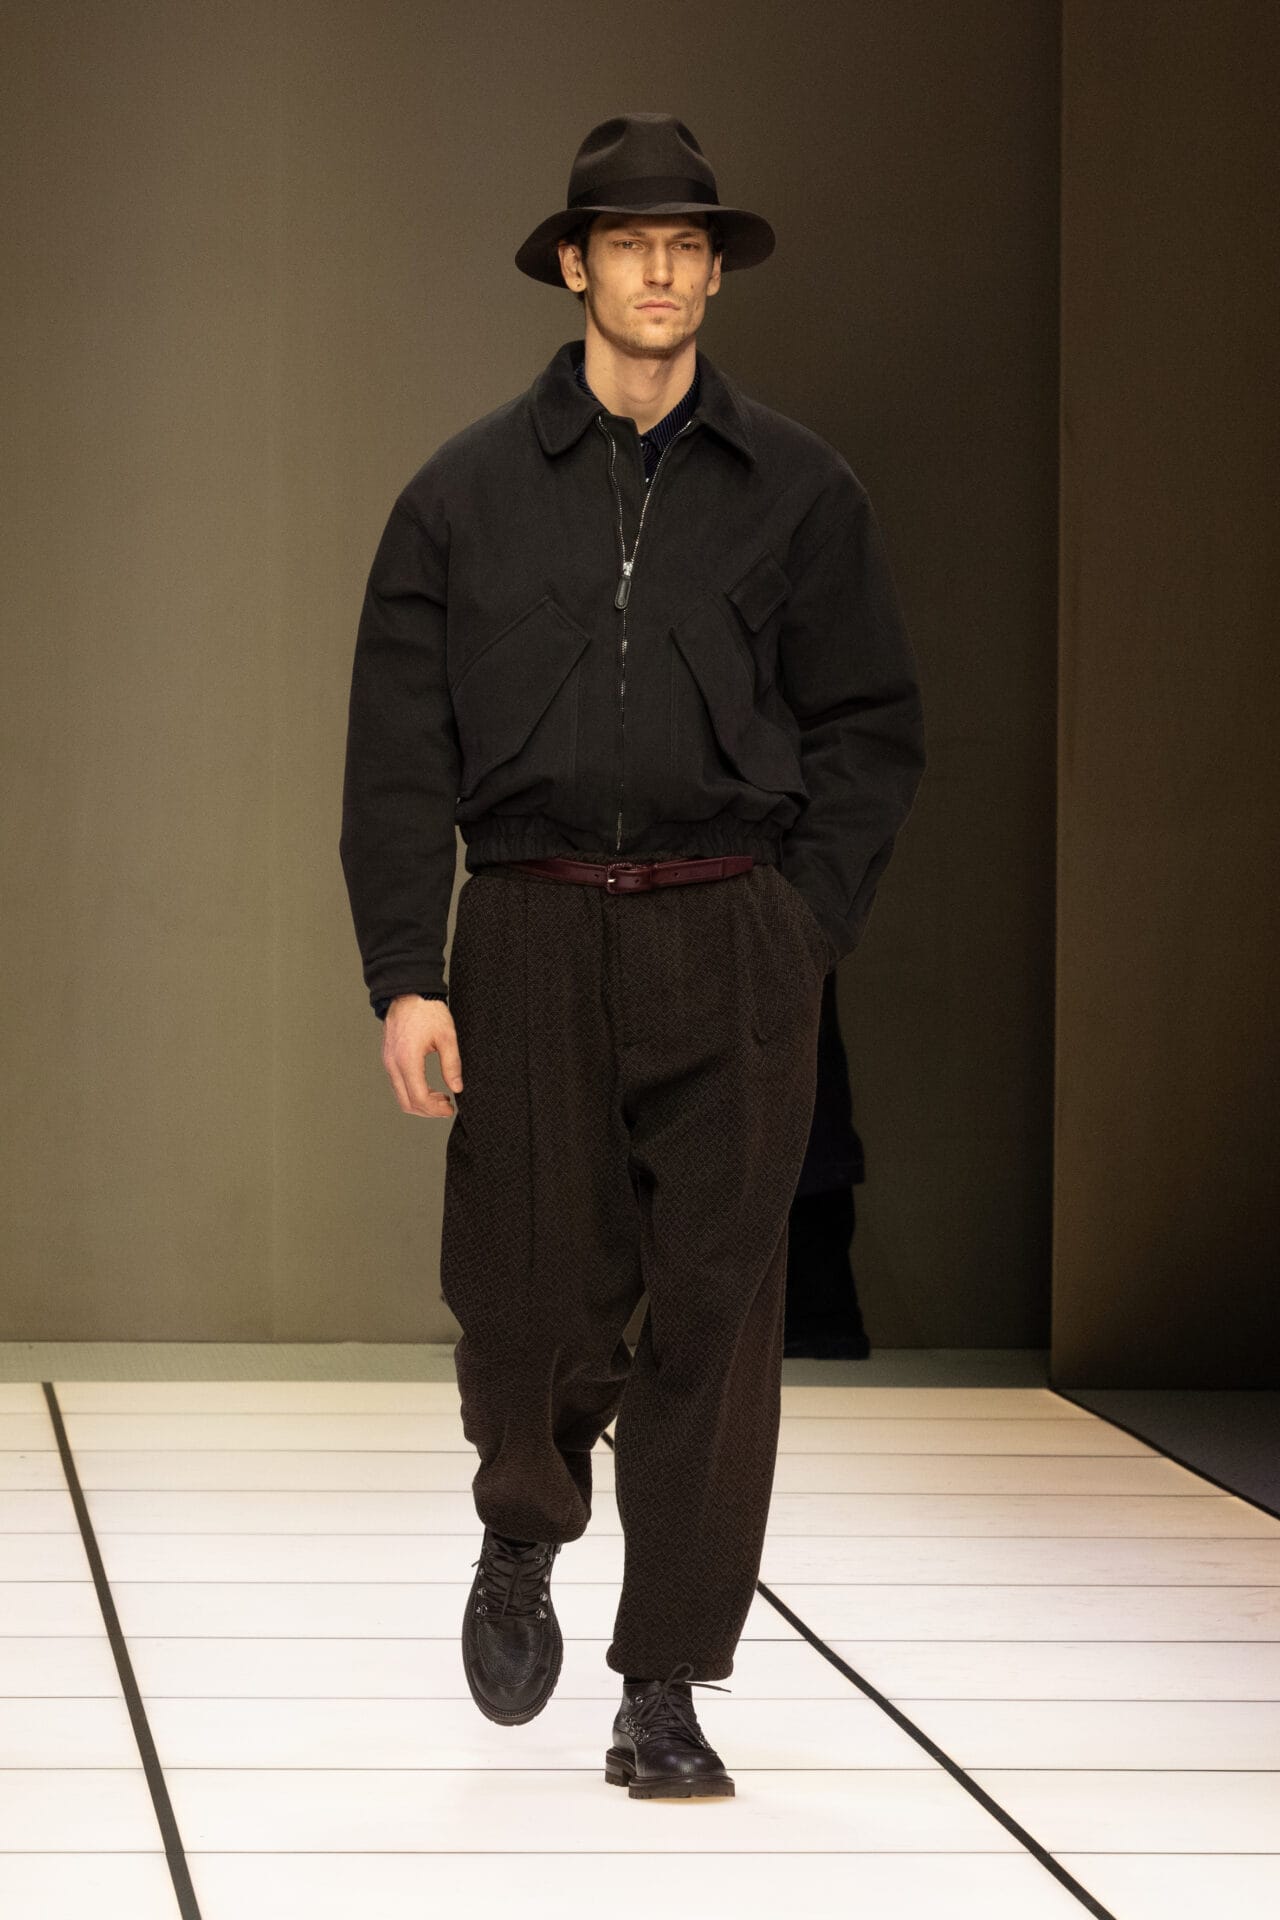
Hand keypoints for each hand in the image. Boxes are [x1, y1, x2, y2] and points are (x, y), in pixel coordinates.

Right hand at [381, 996, 462, 1118]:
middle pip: (406, 1103)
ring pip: (400, 1096)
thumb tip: (457, 1088)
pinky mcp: (388, 1058)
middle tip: (446, 1106)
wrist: (408, 992)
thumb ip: (452, 1065)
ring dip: (420, 1102)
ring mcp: (388, 1062)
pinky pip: (398, 1084)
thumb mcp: (447, 1037)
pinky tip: (428, 1087)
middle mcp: (393, 1064)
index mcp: (407, 1060)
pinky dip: (412, 1091)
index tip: (450, 1109)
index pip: (419, 1098)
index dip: (435, 1110)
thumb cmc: (427, 1010)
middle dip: (427, 1111)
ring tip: (441, 1097)